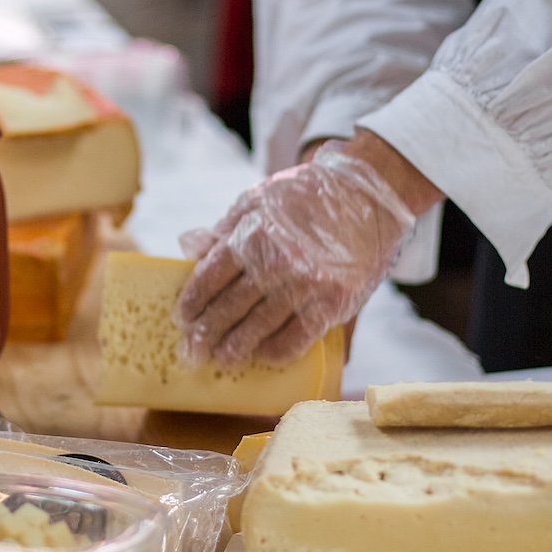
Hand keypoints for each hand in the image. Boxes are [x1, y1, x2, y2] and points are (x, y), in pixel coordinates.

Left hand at [176, 136, 431, 365]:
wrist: (369, 193)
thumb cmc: (309, 196)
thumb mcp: (259, 200)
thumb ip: (225, 229)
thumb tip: (188, 248)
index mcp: (253, 233)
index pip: (210, 276)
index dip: (193, 302)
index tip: (183, 319)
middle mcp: (277, 260)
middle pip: (231, 306)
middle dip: (207, 333)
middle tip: (193, 352)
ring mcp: (308, 283)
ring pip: (261, 326)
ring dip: (238, 347)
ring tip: (224, 359)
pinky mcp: (335, 300)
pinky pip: (299, 335)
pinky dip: (278, 350)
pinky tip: (264, 355)